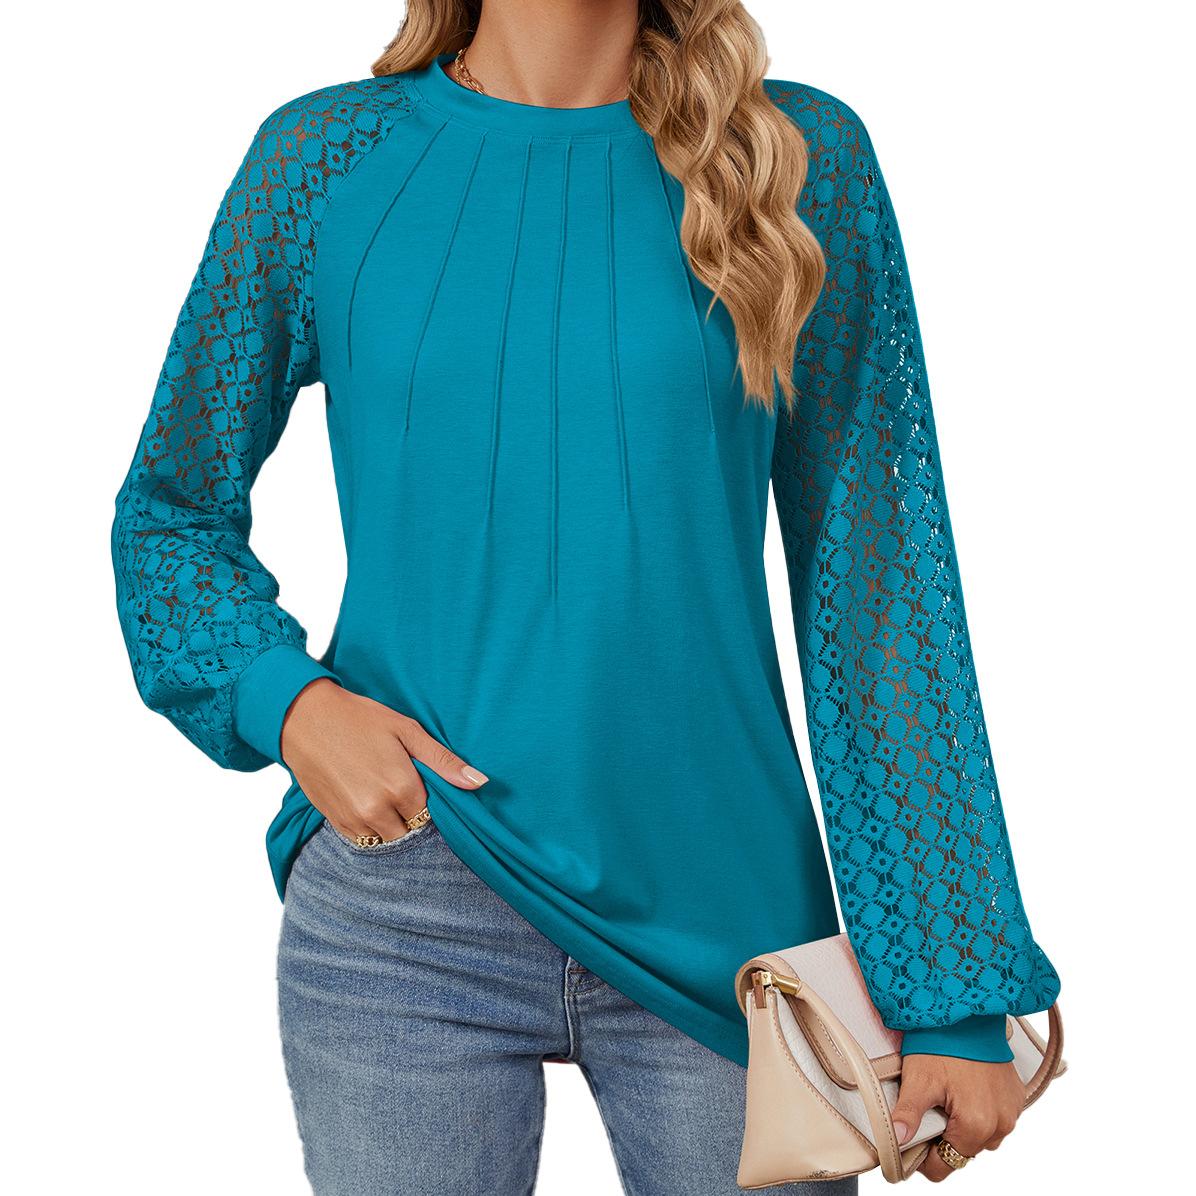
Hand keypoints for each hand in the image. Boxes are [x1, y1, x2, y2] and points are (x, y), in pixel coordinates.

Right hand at [279, 679, 488, 841]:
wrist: (304, 718)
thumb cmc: (360, 718)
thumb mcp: (407, 731)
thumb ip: (443, 761)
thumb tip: (479, 783)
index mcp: (401, 788)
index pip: (430, 813)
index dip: (425, 798)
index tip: (416, 781)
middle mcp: (378, 810)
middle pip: (410, 830)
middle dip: (410, 815)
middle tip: (398, 786)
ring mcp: (354, 820)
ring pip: (387, 839)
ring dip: (390, 823)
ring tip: (380, 791)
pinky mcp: (334, 822)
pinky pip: (362, 840)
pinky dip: (369, 827)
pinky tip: (363, 799)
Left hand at [891, 1053, 1024, 1181]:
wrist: (965, 1010)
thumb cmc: (941, 1042)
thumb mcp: (918, 1080)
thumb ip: (908, 1116)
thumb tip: (896, 1140)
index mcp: (977, 1126)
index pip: (946, 1165)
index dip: (924, 1158)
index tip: (912, 1141)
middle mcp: (1001, 1124)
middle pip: (964, 1150)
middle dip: (944, 1137)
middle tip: (928, 1108)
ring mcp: (1012, 1110)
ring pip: (980, 1135)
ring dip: (963, 1125)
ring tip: (946, 1096)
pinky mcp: (1016, 1096)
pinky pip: (995, 1117)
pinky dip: (979, 1110)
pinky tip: (964, 1089)